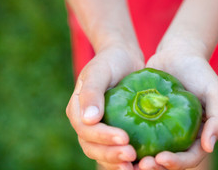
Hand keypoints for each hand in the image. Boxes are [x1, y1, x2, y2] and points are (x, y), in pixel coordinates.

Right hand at [66, 45, 143, 169]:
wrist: (123, 58)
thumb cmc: (109, 61)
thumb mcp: (99, 72)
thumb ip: (91, 93)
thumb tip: (89, 119)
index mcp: (77, 110)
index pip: (86, 130)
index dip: (103, 137)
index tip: (125, 138)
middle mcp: (86, 124)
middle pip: (92, 147)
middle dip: (111, 155)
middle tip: (132, 156)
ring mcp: (99, 129)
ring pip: (103, 153)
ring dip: (117, 162)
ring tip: (136, 166)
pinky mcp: (114, 131)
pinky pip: (116, 150)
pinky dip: (125, 159)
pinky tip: (140, 163)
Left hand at [135, 41, 217, 169]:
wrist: (178, 53)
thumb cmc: (200, 72)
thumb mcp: (215, 93)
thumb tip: (209, 147)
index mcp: (198, 136)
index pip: (189, 158)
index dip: (177, 163)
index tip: (161, 159)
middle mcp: (179, 136)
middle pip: (168, 160)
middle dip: (155, 167)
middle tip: (141, 165)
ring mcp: (162, 129)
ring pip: (150, 152)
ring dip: (140, 160)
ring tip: (127, 159)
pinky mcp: (145, 119)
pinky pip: (137, 134)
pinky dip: (128, 142)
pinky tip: (117, 142)